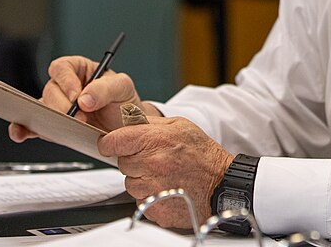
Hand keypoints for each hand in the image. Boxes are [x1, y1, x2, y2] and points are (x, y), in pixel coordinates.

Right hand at [8, 55, 161, 141]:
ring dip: (44, 119)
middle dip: (62, 106)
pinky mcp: (53, 126)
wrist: (127, 129)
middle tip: (78, 119)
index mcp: (79, 70)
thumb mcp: (122, 88)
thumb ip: (105, 89)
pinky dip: (25, 129)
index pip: (63, 68)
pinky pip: (33, 126)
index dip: (65, 80)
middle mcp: (65, 86)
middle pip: (50, 90)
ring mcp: (57, 107)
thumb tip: (84, 98)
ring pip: (40, 109)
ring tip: (54, 128)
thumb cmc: (124, 103)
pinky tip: (22, 133)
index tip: (75, 96)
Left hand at [102, 116, 233, 228]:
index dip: (110, 142)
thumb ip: (150, 123)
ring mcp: (151, 189)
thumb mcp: (179, 125)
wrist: (220, 184)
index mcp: (154, 140)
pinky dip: (149, 195)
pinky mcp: (153, 208)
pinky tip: (166, 187)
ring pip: (129, 183)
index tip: (113, 144)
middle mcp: (150, 165)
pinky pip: (139, 200)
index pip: (112, 142)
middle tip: (154, 159)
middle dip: (134, 160)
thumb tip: (127, 121)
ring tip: (163, 174)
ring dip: (141, 179)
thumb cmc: (203, 155)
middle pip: (121, 163)